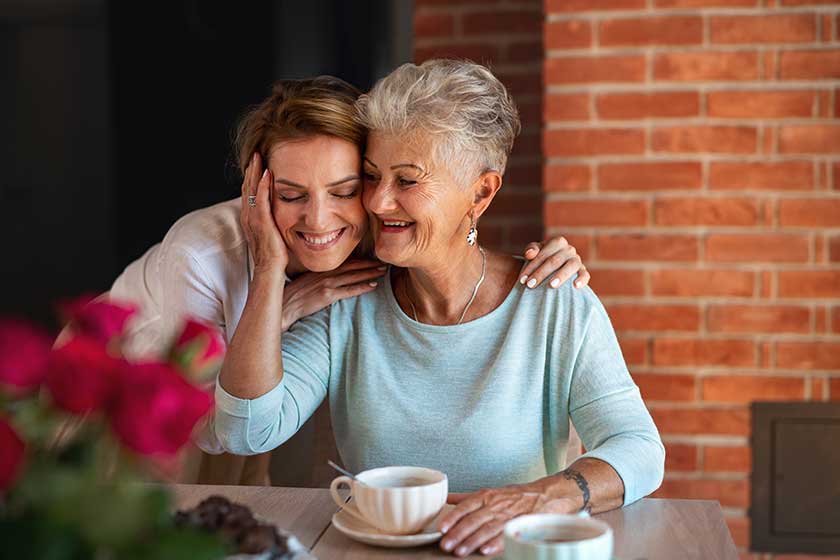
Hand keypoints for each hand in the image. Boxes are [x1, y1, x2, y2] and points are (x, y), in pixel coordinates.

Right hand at [240, 152, 288, 270]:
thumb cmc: (274, 255)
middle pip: (247, 186)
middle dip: (251, 169)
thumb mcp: (272, 234)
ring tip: (259, 156)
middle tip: (256, 153)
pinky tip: (267, 173)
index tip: (257, 162)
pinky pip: (260, 199)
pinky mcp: (261, 222)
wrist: (270, 269)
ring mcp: (253, 219)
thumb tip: (282, 214)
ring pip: (251, 189)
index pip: (249, 192)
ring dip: (255, 172)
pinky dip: (262, 185)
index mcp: (250, 218)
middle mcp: (248, 216)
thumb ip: (273, 222)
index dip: (251, 176)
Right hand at [281, 260, 386, 330]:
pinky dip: (362, 287)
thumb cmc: (293, 294)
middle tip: (383, 262)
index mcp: (321, 269)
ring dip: (370, 273)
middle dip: (368, 264)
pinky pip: (349, 291)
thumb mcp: (305, 279)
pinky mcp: (328, 295)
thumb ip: (318, 276)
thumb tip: (328, 277)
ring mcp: (327, 284)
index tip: (371, 259)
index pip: (344, 262)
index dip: (359, 260)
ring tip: (382, 271)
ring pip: (353, 276)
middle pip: (352, 266)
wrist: (285, 305)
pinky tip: (373, 285)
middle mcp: (325, 273)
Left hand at [438, 486, 578, 556]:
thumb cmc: (515, 495)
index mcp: (486, 495)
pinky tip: (486, 551)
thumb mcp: (490, 492)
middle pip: (474, 519)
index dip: (453, 517)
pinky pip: (506, 535)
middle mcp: (495, 504)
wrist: (547, 494)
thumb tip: (445, 498)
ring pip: (487, 529)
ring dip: (473, 541)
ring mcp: (508, 515)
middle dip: (459, 533)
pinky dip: (496, 543)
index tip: (441, 528)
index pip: (466, 506)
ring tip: (460, 551)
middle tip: (446, 544)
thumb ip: (467, 498)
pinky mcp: (520, 525)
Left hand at [519, 236, 589, 289]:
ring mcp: (577, 260)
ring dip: (561, 275)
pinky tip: (575, 286)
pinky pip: (585, 274)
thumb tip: (530, 254)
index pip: (543, 254)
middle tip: (530, 285)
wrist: (552, 268)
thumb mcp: (534, 253)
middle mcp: (569, 249)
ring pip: (571, 265)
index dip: (531, 266)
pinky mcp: (583, 271)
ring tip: (551, 285)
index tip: (522, 279)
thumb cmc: (541, 260)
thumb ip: (531, 250)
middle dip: (541, 273)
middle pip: (554, 261)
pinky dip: (582, 279)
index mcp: (558, 242)